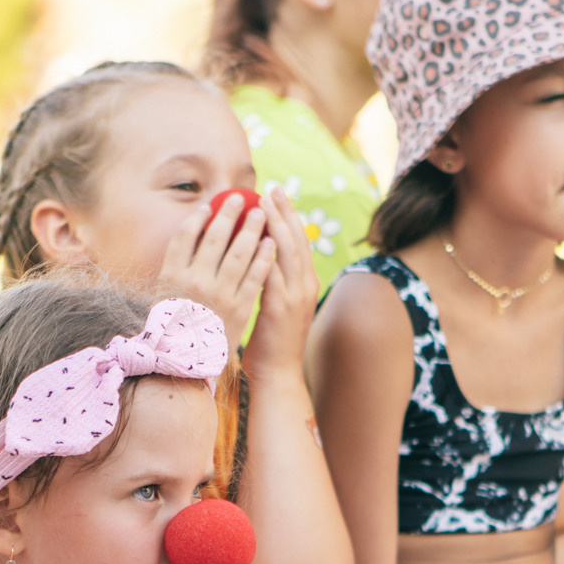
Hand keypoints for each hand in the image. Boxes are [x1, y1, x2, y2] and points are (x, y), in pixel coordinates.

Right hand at [156, 192, 273, 340]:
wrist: (186, 367)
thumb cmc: (173, 330)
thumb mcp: (164, 297)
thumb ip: (176, 271)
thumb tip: (193, 242)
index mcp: (171, 277)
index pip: (184, 237)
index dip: (197, 219)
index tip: (208, 206)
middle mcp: (195, 283)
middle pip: (214, 239)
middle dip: (229, 215)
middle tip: (240, 198)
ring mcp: (219, 295)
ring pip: (238, 254)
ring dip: (251, 230)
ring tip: (260, 213)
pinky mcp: (239, 309)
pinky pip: (254, 277)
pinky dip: (263, 258)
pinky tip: (270, 243)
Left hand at [238, 186, 317, 380]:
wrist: (278, 375)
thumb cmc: (272, 343)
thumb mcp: (277, 308)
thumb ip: (273, 284)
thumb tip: (259, 262)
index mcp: (305, 284)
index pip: (298, 242)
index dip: (289, 216)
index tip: (277, 196)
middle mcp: (305, 286)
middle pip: (296, 239)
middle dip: (285, 211)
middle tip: (273, 188)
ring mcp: (295, 296)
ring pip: (287, 250)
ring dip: (276, 223)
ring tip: (263, 202)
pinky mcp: (279, 307)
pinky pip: (274, 272)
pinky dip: (267, 251)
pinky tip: (258, 234)